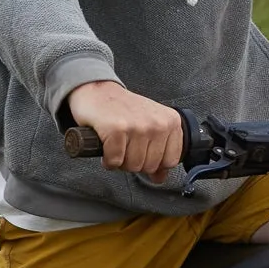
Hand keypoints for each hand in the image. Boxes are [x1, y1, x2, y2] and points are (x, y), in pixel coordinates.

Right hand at [66, 81, 183, 180]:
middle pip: (150, 166)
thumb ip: (160, 151)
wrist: (97, 90)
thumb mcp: (150, 125)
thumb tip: (160, 177)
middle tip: (126, 145)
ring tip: (117, 144)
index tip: (143, 150)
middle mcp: (157, 123)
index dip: (153, 162)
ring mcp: (137, 126)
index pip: (170, 161)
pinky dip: (107, 159)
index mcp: (171, 121)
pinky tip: (106, 145)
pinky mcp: (116, 130)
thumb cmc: (123, 108)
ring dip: (120, 161)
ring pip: (132, 166)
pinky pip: (114, 162)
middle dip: (134, 162)